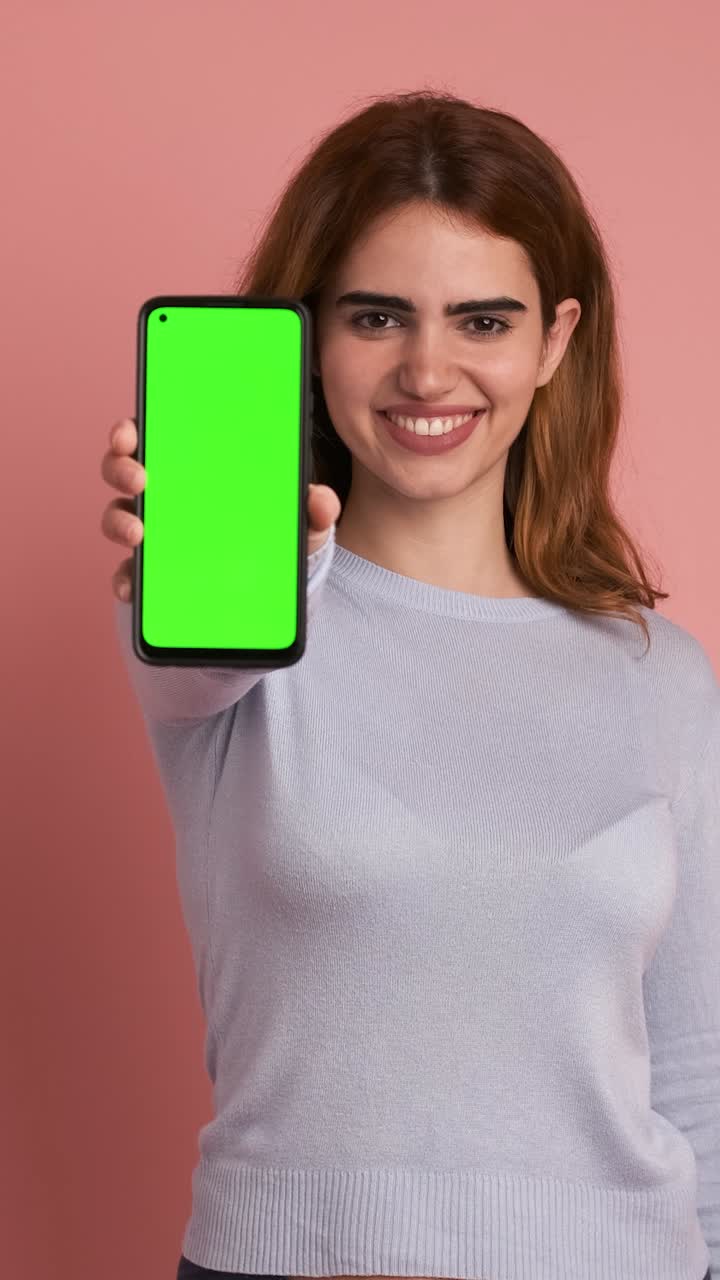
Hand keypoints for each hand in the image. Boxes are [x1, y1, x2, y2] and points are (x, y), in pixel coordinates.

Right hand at [100, 417, 340, 602]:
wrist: (269, 591)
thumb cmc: (273, 536)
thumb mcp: (299, 523)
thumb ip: (313, 510)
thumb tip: (321, 499)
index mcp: (193, 467)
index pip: (153, 436)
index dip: (131, 431)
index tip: (129, 433)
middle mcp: (164, 495)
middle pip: (123, 471)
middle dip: (120, 469)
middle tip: (139, 479)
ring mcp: (153, 533)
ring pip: (118, 518)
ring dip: (119, 522)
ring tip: (138, 534)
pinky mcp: (151, 573)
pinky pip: (128, 574)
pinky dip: (125, 580)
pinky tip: (131, 588)